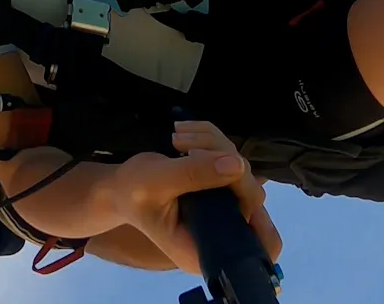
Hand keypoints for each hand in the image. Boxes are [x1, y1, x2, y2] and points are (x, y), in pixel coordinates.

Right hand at [105, 121, 281, 276]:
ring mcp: (227, 206)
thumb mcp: (156, 183)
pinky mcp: (224, 185)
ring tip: (177, 139)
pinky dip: (212, 139)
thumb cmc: (132, 194)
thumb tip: (236, 165)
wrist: (122, 186)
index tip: (235, 185)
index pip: (257, 248)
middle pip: (251, 198)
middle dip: (224, 163)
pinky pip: (232, 157)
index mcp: (207, 249)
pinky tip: (183, 135)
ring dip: (213, 145)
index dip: (261, 223)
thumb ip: (193, 174)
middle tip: (187, 147)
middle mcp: (223, 232)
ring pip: (242, 171)